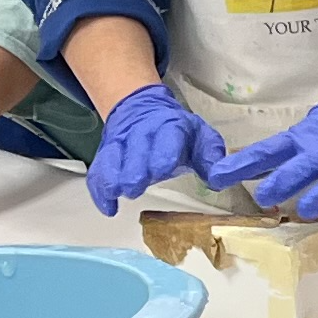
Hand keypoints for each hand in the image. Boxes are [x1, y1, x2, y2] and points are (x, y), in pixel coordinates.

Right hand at [88, 84, 225, 215]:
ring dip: (112, 177)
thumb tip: (218, 180)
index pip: (167, 138)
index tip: (162, 169)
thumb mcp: (201, 139)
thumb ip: (211, 159)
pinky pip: (98, 170)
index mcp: (171, 127)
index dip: (163, 152)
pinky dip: (99, 189)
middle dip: (134, 168)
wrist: (143, 110)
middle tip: (135, 187)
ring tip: (116, 194)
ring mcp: (121, 142)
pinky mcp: (106, 153)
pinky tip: (108, 207)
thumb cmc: (177, 133)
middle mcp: (142, 133)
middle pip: (135, 149)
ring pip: (111, 157)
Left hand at [219, 68, 317, 227]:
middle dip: (283, 180)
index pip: (269, 151)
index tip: (217, 177)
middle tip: (263, 195)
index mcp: (307, 138)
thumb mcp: (313, 130)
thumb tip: (249, 168)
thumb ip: (286, 152)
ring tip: (305, 210)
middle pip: (302, 165)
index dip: (243, 165)